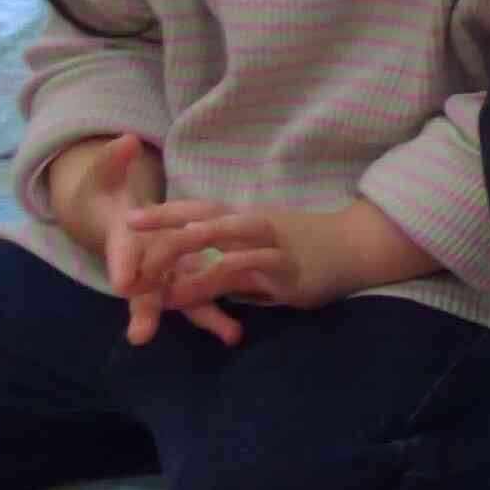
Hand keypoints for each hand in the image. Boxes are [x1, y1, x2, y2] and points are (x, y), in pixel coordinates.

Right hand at [51, 135, 242, 347]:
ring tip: (227, 334)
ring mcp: (164, 274)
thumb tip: (125, 141)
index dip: (123, 264)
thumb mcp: (105, 176)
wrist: (111, 217)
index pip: (121, 252)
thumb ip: (113, 162)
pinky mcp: (184, 278)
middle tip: (141, 334)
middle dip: (146, 310)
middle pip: (144, 290)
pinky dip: (216, 313)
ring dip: (201, 316)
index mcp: (122, 238)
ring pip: (180, 298)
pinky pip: (201, 297)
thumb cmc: (107, 195)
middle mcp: (142, 264)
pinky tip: (236, 332)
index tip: (124, 282)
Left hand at [126, 202, 350, 313]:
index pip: (201, 209)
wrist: (360, 247)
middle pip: (207, 219)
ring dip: (191, 251)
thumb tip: (188, 269)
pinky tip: (205, 280)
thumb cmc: (307, 247)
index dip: (166, 212)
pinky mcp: (291, 271)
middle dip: (167, 229)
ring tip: (155, 273)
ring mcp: (276, 246)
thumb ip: (230, 255)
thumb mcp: (264, 246)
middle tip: (129, 243)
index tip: (130, 218)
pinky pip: (256, 266)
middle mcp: (258, 227)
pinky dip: (227, 271)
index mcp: (247, 221)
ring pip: (229, 239)